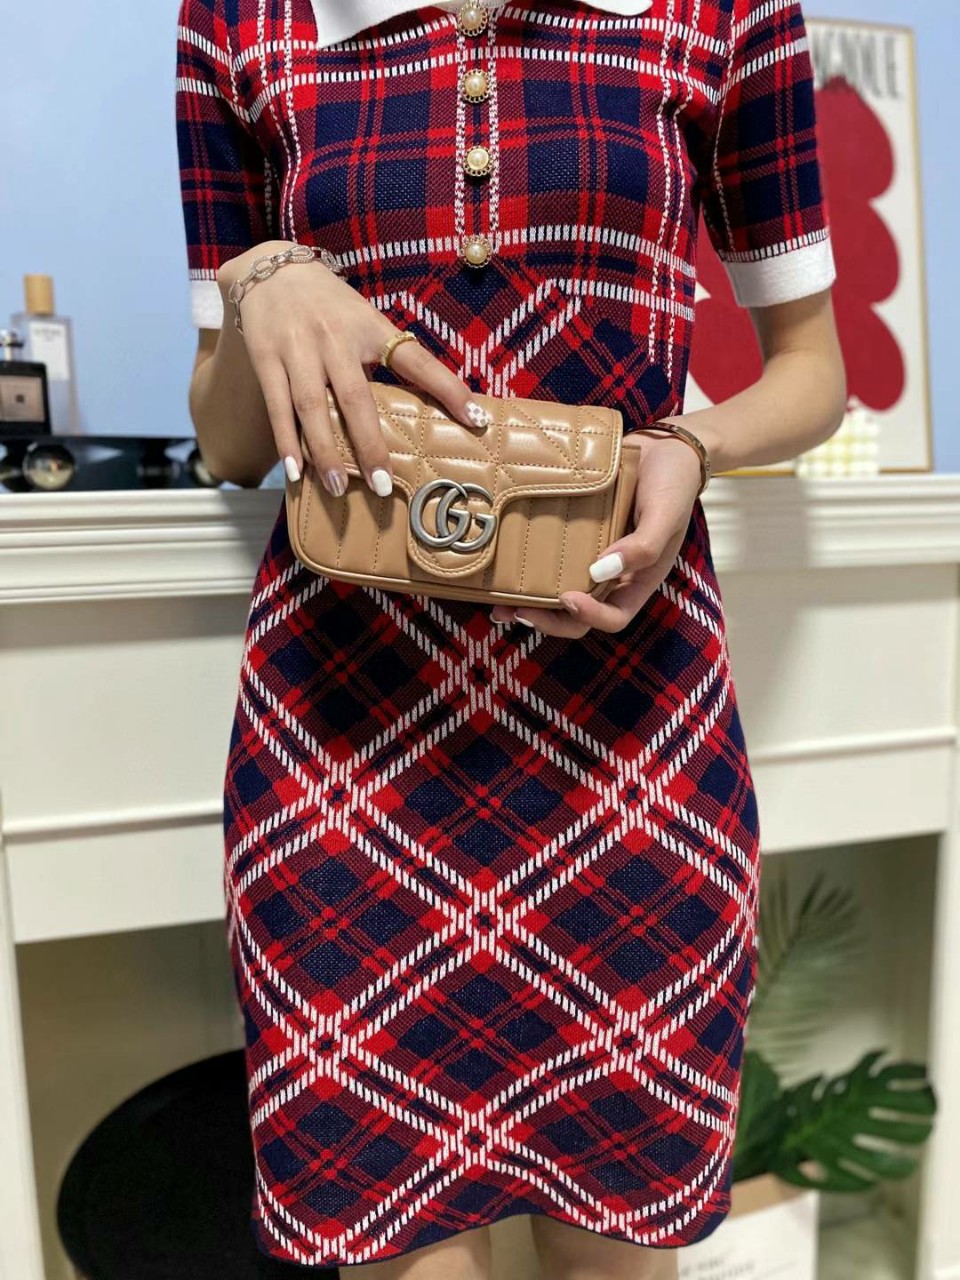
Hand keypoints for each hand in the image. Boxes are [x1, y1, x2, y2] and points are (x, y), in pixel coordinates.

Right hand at [217, 241, 488, 496]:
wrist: (272, 269)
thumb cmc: (331, 306)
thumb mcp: (366, 321)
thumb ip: (389, 358)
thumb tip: (428, 406)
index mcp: (371, 328)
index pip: (416, 360)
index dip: (448, 389)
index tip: (475, 419)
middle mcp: (335, 338)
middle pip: (355, 397)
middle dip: (369, 444)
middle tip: (383, 485)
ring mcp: (298, 348)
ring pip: (311, 407)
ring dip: (324, 451)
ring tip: (338, 488)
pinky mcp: (266, 358)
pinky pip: (277, 407)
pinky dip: (286, 442)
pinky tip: (294, 472)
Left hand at [489, 426, 704, 635]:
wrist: (662, 446)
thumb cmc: (673, 482)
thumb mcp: (666, 513)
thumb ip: (643, 545)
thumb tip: (599, 571)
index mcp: (637, 580)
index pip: (613, 617)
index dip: (589, 617)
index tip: (567, 599)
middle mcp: (610, 575)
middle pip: (577, 615)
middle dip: (547, 620)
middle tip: (515, 611)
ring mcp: (589, 555)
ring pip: (557, 591)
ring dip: (529, 602)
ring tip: (496, 604)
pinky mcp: (572, 535)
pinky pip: (550, 558)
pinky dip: (527, 568)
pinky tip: (503, 565)